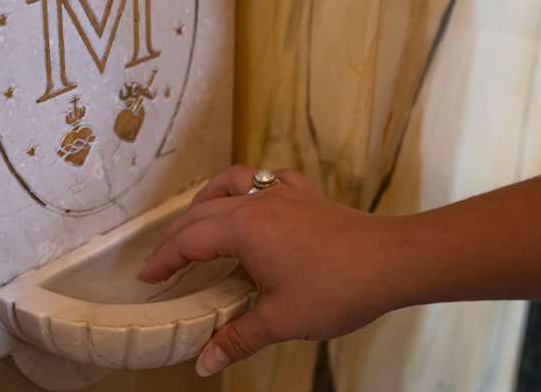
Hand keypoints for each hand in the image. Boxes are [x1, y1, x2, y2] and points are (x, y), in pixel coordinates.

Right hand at [138, 165, 407, 376]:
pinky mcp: (308, 196)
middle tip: (165, 261)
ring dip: (208, 199)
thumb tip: (206, 360)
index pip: (188, 240)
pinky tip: (256, 201)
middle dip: (177, 235)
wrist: (392, 261)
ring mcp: (285, 194)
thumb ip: (237, 338)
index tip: (149, 277)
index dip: (163, 259)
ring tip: (198, 219)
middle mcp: (259, 202)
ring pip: (232, 182)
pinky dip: (252, 187)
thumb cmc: (339, 286)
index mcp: (244, 228)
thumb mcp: (281, 320)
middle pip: (202, 211)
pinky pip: (269, 179)